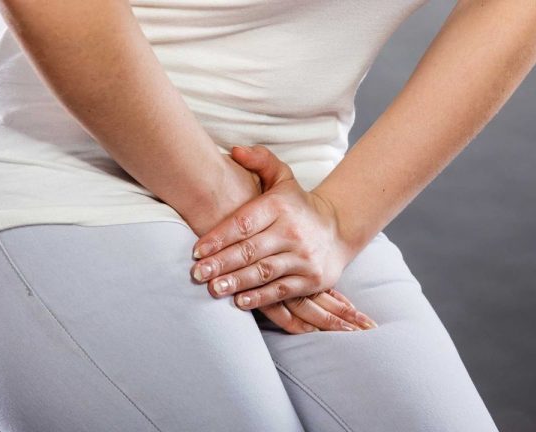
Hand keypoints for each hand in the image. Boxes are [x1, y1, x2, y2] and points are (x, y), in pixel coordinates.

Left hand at [189, 145, 377, 333]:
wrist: (339, 229)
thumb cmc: (297, 205)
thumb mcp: (283, 177)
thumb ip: (260, 160)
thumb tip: (234, 151)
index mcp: (280, 206)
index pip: (244, 223)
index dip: (218, 238)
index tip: (197, 251)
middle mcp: (292, 231)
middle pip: (250, 250)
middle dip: (221, 263)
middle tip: (197, 274)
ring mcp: (303, 257)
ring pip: (264, 272)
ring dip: (236, 282)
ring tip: (214, 288)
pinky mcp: (311, 279)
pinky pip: (281, 290)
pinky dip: (260, 297)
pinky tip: (239, 301)